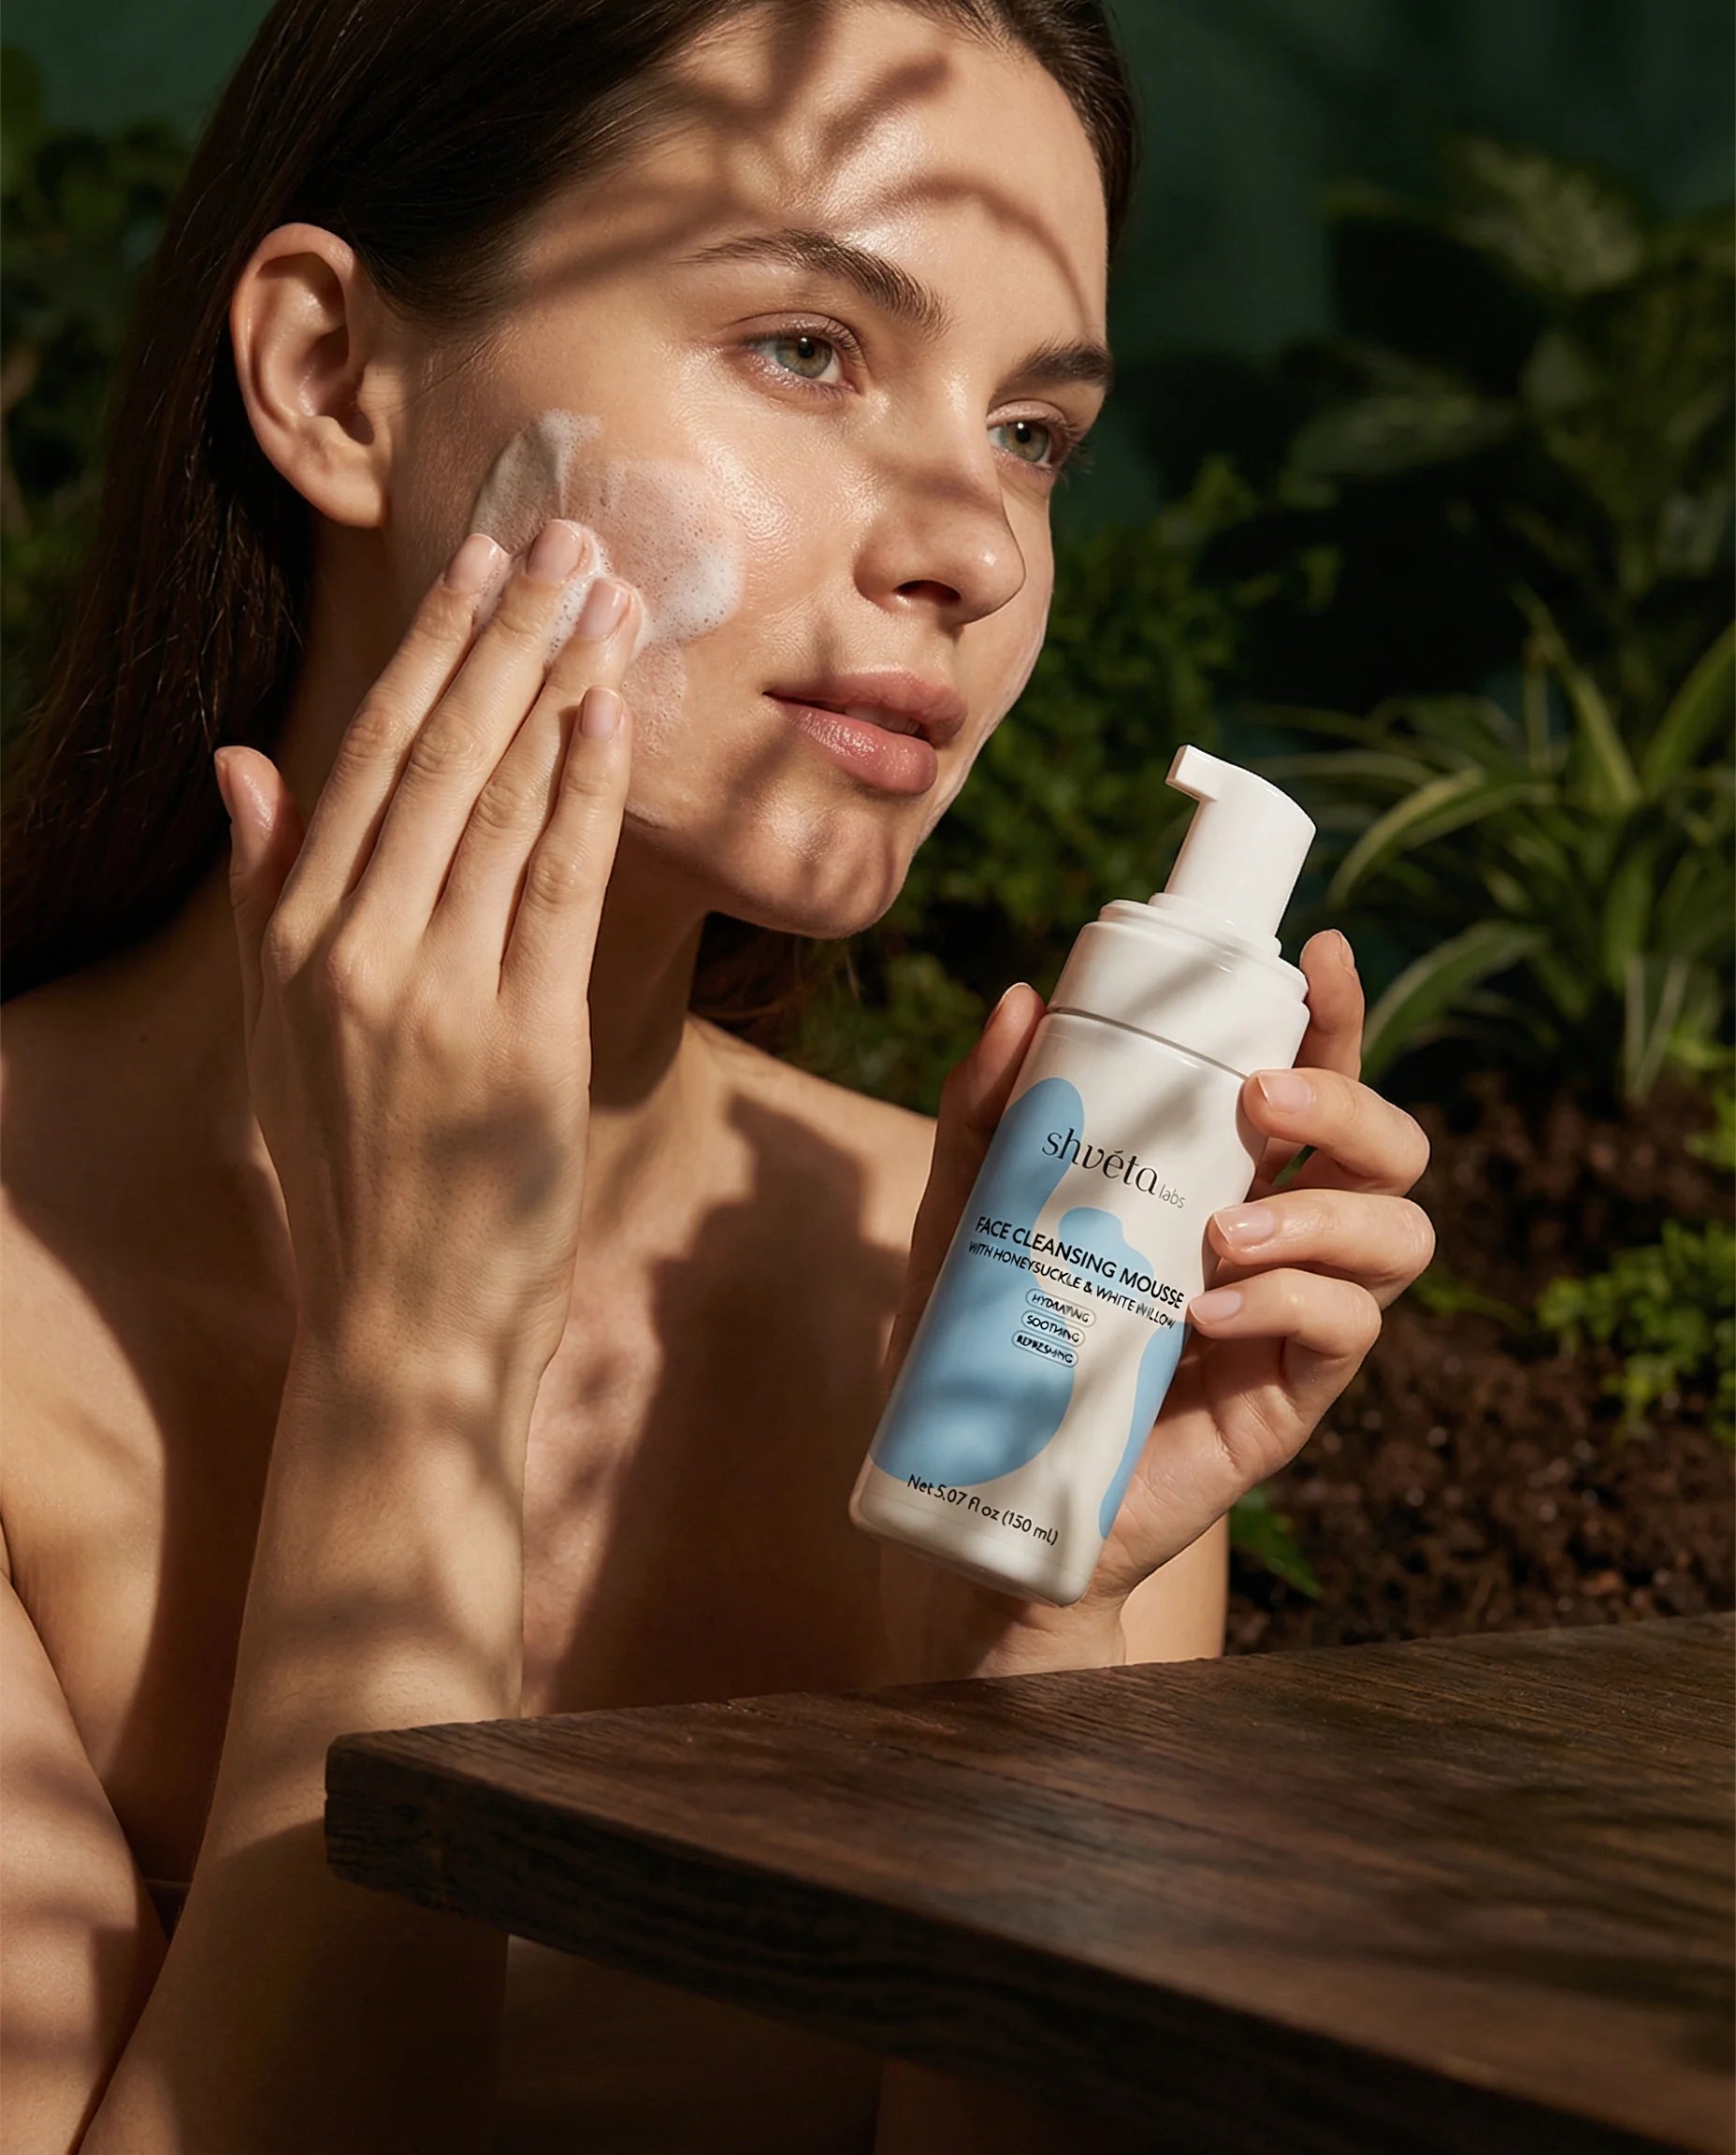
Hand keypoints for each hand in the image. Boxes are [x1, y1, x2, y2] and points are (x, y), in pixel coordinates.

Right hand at [214, 518, 641, 1374]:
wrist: (402, 1324)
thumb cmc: (347, 1177)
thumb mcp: (275, 1036)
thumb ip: (263, 894)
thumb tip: (241, 762)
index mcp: (296, 941)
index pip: (368, 760)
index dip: (429, 651)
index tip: (476, 562)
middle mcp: (356, 952)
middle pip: (439, 757)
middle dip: (505, 634)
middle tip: (566, 534)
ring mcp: (437, 996)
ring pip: (500, 804)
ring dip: (556, 686)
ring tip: (607, 594)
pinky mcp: (521, 1042)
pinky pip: (556, 888)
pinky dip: (584, 793)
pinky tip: (610, 712)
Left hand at [877, 929, 1432, 1675]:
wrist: (988, 1486)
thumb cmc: (991, 1338)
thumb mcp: (973, 1210)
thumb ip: (988, 1113)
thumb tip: (1017, 999)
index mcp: (1223, 1172)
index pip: (1310, 1076)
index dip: (1335, 1014)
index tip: (1320, 953)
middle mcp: (1280, 1232)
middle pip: (1390, 1147)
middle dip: (1351, 1101)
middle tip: (1261, 1102)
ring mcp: (1296, 1316)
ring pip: (1399, 1235)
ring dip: (1326, 1212)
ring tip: (1223, 1234)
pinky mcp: (1291, 1396)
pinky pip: (1348, 1331)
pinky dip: (1293, 1303)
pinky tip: (1212, 1310)